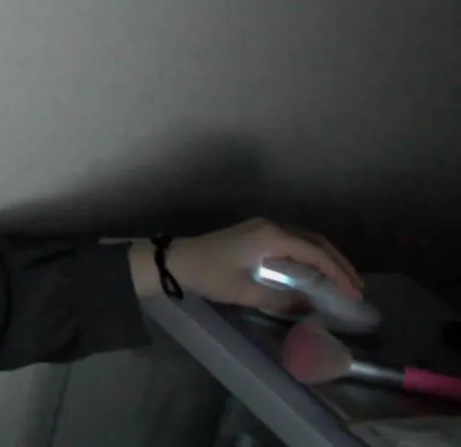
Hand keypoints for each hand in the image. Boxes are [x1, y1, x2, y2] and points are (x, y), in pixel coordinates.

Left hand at [164, 218, 362, 311]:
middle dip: (338, 264)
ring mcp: (263, 227)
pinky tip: (314, 272)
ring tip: (341, 282)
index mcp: (272, 236)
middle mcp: (271, 226)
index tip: (353, 294)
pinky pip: (292, 242)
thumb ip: (282, 299)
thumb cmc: (210, 275)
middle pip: (315, 242)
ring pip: (305, 240)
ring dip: (325, 259)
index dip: (338, 274)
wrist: (177, 260)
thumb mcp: (246, 292)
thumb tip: (311, 306)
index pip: (316, 254)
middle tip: (355, 288)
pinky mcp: (255, 233)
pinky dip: (308, 256)